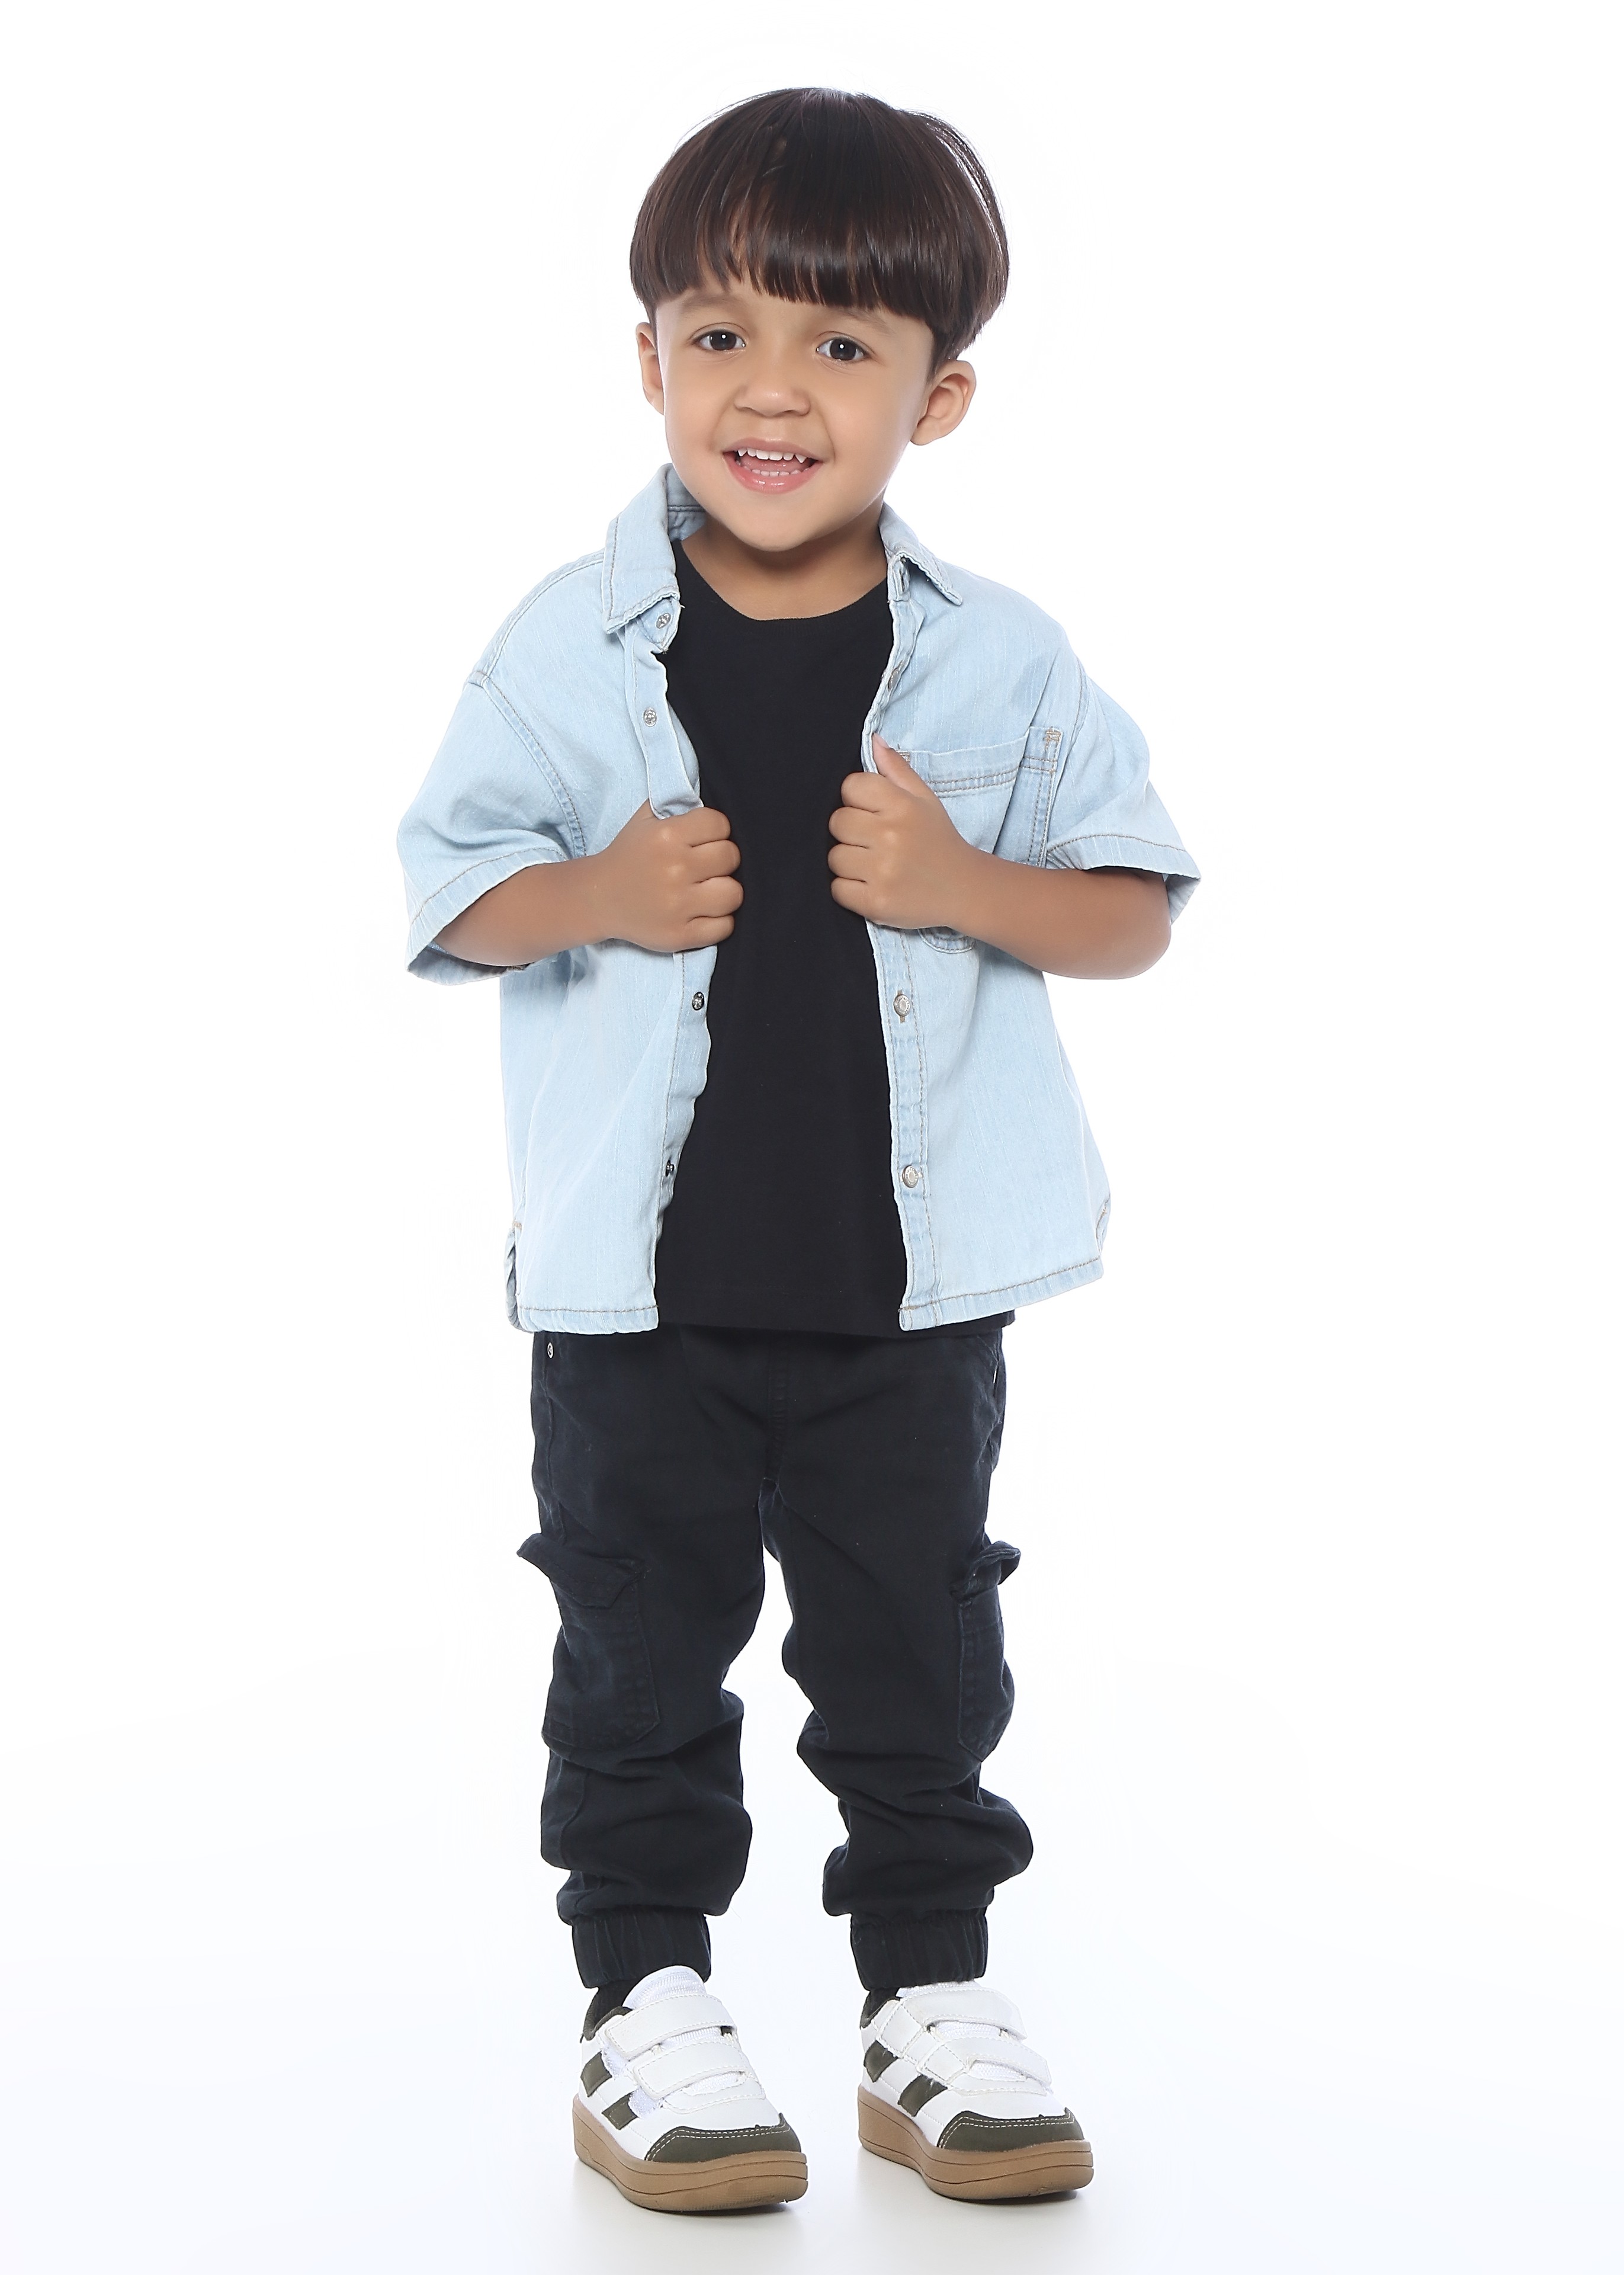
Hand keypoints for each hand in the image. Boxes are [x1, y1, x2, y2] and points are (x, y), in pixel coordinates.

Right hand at [594, 801, 741, 951]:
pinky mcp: (679, 935)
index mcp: (667, 835)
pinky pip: (724, 927)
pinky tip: (704, 913)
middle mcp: (674, 868)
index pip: (720, 825)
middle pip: (731, 857)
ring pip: (733, 894)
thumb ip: (675, 805)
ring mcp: (677, 905)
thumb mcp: (644, 820)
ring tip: (708, 890)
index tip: (705, 841)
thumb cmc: (628, 857)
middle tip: (707, 867)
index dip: (717, 832)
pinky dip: (719, 921)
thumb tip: (708, 803)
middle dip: (722, 860)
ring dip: (724, 892)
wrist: (597, 898)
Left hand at [828, 738, 979, 929]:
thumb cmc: (938, 840)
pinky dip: (849, 890)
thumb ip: (896, 769)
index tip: (873, 814)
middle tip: (874, 843)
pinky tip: (872, 885)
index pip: (850, 787)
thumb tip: (873, 740)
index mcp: (902, 806)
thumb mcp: (925, 799)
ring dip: (849, 863)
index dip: (857, 801)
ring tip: (874, 865)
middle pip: (837, 823)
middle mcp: (891, 836)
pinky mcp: (876, 903)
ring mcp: (883, 871)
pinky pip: (838, 889)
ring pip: (834, 857)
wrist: (964, 889)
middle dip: (851, 833)